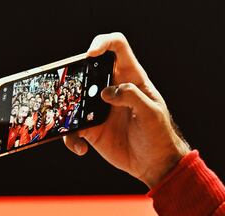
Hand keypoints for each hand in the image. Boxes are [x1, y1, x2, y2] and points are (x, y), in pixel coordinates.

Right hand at [63, 32, 189, 187]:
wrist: (154, 163)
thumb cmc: (158, 135)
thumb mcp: (152, 113)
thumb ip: (132, 96)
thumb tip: (106, 92)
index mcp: (131, 78)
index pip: (117, 48)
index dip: (103, 43)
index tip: (90, 54)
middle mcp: (112, 89)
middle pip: (87, 70)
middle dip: (74, 75)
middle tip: (67, 90)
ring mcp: (98, 108)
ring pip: (74, 98)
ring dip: (65, 108)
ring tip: (68, 122)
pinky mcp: (90, 128)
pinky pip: (72, 128)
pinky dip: (71, 137)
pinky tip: (81, 149)